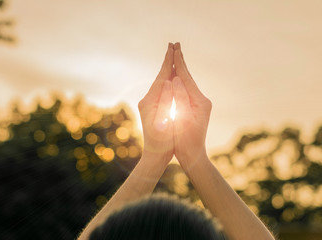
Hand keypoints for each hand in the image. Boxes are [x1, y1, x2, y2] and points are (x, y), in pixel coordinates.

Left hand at [138, 43, 174, 165]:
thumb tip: (168, 81)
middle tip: (173, 45)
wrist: (154, 156)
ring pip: (161, 83)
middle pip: (160, 77)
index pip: (161, 77)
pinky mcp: (153, 110)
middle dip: (167, 62)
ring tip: (173, 58)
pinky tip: (172, 79)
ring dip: (168, 70)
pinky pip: (162, 91)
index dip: (168, 62)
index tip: (172, 47)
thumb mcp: (165, 120)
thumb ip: (166, 100)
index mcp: (150, 101)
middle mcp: (148, 100)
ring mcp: (150, 105)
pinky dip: (168, 82)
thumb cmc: (162, 142)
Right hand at [172, 43, 211, 169]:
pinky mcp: (196, 109)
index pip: (186, 78)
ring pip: (188, 83)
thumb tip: (176, 79)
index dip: (178, 63)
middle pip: (188, 77)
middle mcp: (202, 100)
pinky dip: (180, 81)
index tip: (173, 48)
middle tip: (175, 45)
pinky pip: (186, 91)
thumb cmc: (185, 141)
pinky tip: (177, 78)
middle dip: (180, 62)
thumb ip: (179, 99)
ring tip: (176, 57)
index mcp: (199, 101)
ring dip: (181, 70)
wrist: (193, 156)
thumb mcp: (182, 120)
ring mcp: (200, 104)